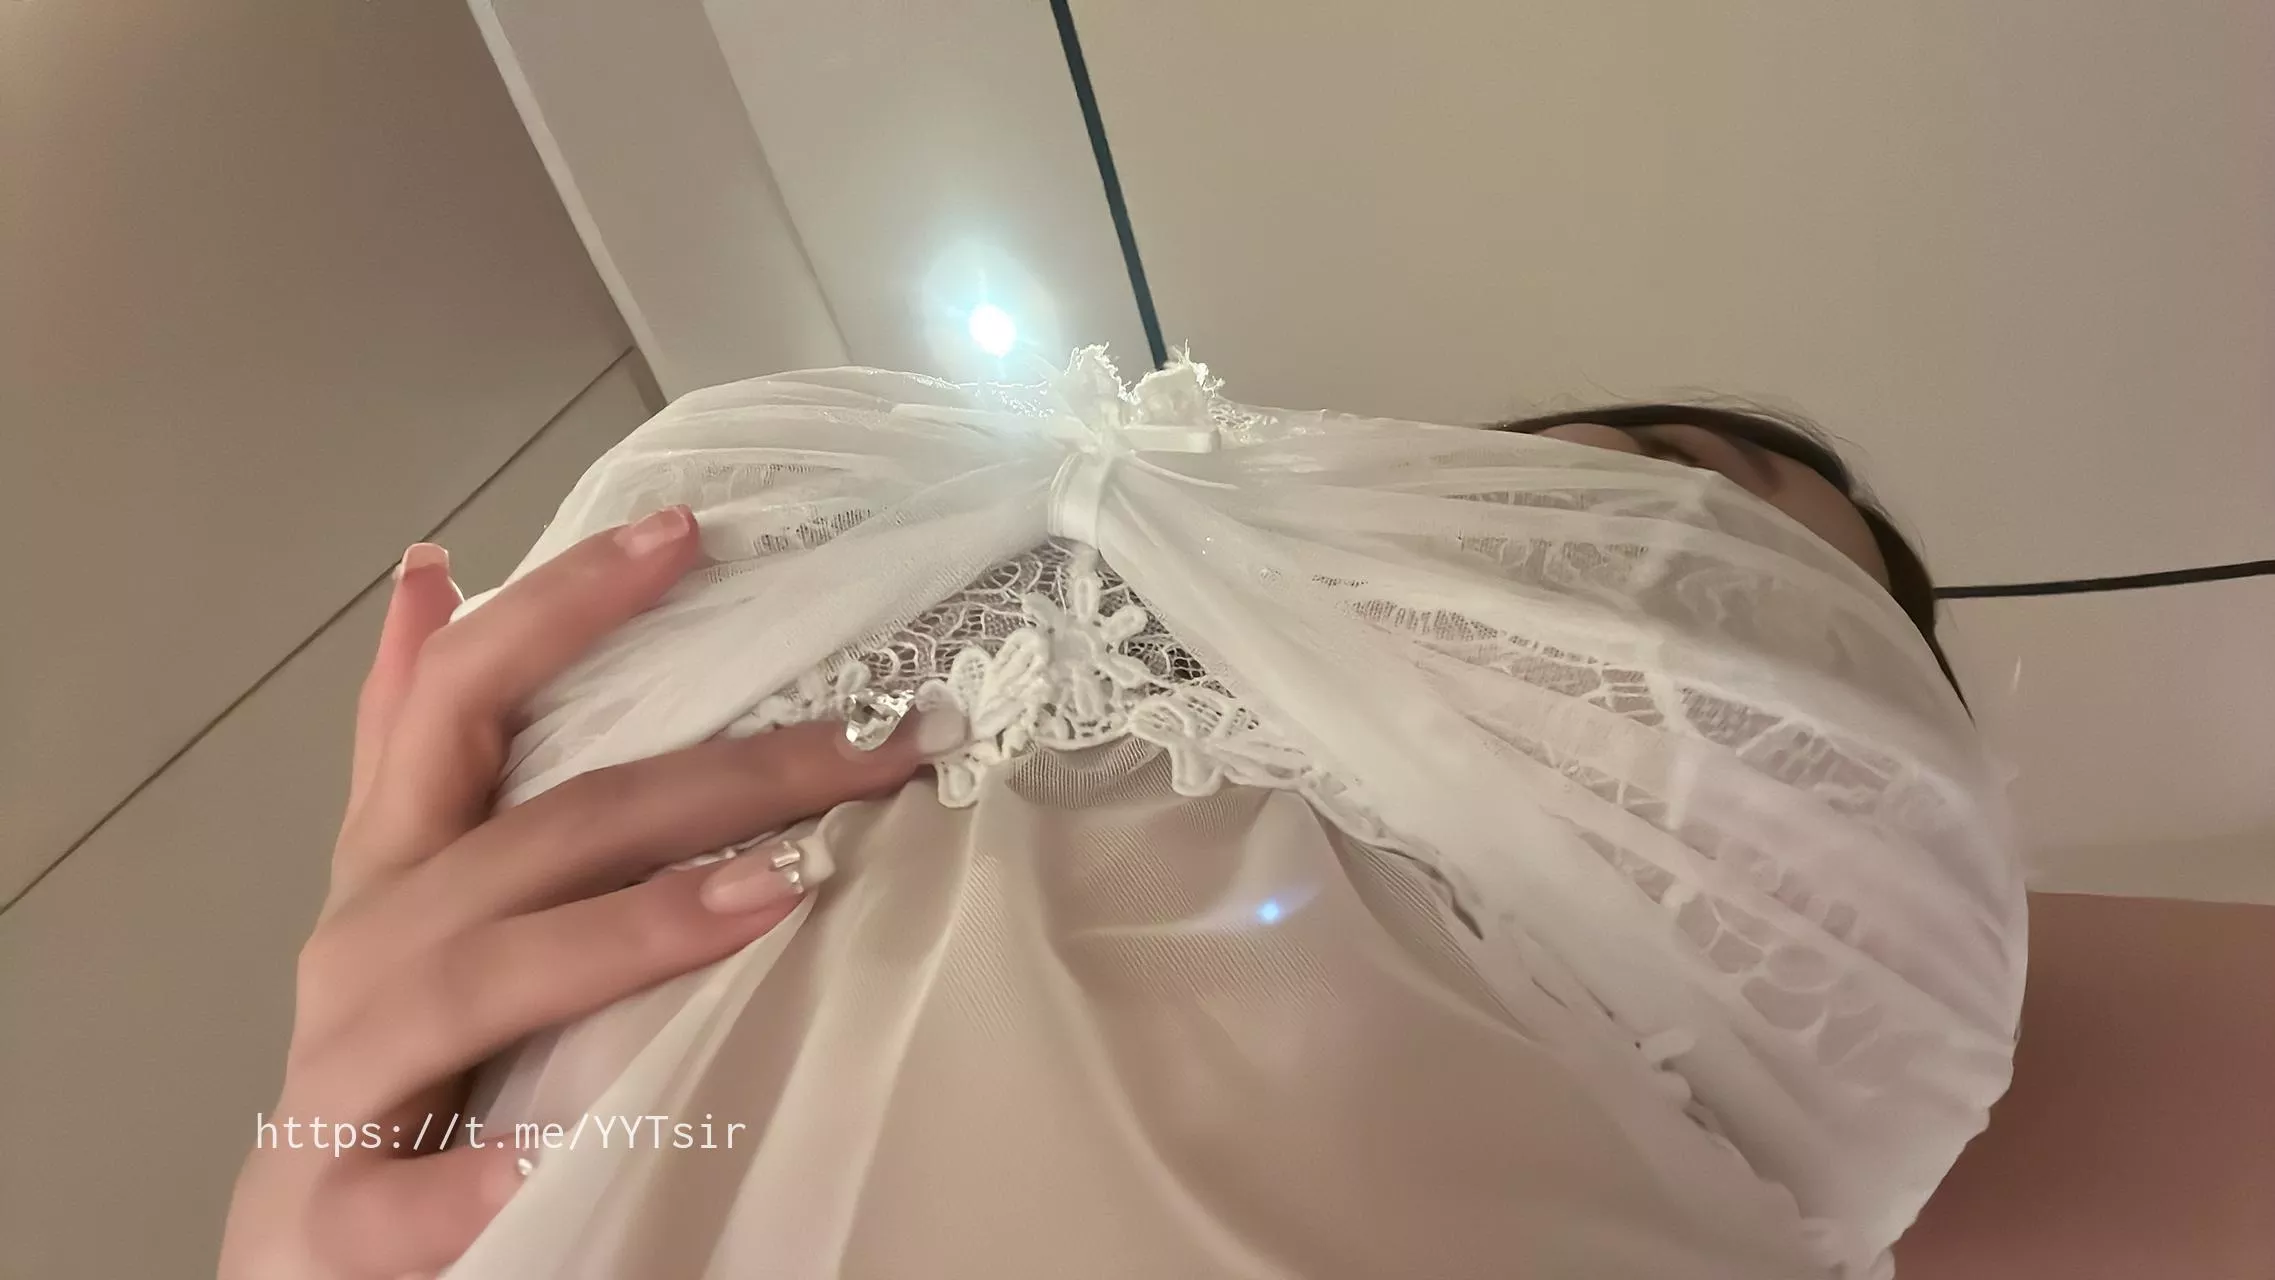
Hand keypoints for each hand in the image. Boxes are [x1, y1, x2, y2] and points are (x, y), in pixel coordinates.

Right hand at [218, 508, 939, 1278]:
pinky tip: (554, 1157)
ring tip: (777, 895)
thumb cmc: (398, 1062)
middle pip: (538, 831)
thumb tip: (438, 573)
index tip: (689, 533)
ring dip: (632, 930)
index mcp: (400, 866)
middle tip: (869, 747)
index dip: (564, 608)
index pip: (467, 698)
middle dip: (715, 778)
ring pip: (482, 977)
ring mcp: (342, 1078)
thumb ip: (426, 747)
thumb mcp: (418, 890)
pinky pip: (407, 1196)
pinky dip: (479, 1176)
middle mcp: (364, 947)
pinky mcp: (332, 1220)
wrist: (306, 1263)